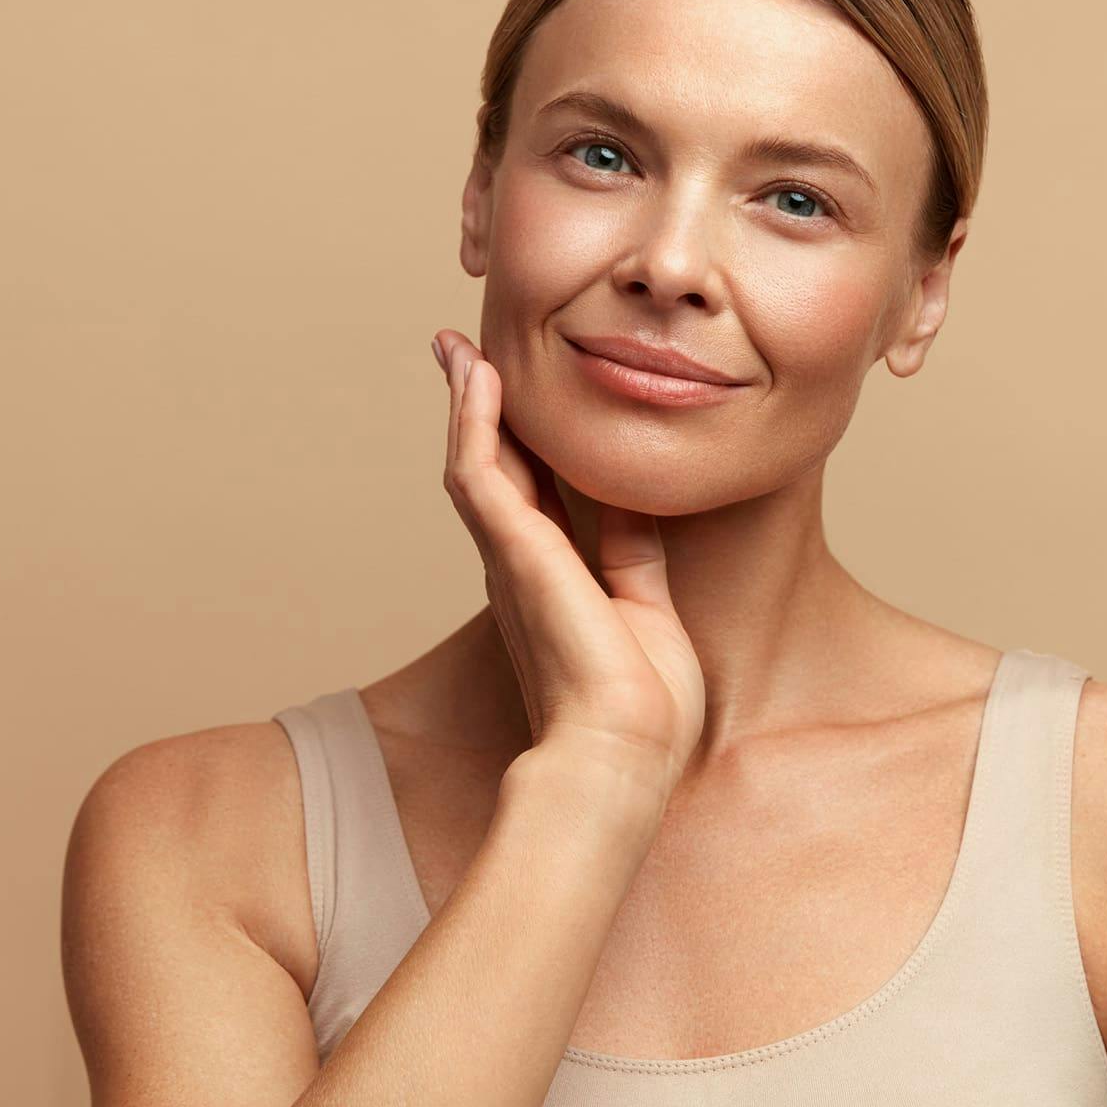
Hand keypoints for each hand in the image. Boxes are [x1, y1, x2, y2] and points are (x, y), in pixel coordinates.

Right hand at [431, 331, 706, 792]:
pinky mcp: (514, 553)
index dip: (519, 440)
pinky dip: (476, 421)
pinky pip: (480, 471)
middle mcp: (519, 562)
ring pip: (474, 459)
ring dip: (468, 402)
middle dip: (477, 410)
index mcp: (550, 577)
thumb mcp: (645, 605)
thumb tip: (634, 499)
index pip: (529, 491)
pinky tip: (481, 377)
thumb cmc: (642, 706)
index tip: (517, 396)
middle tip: (463, 355)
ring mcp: (511, 556)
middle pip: (490, 467)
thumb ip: (632, 550)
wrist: (626, 756)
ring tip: (460, 350)